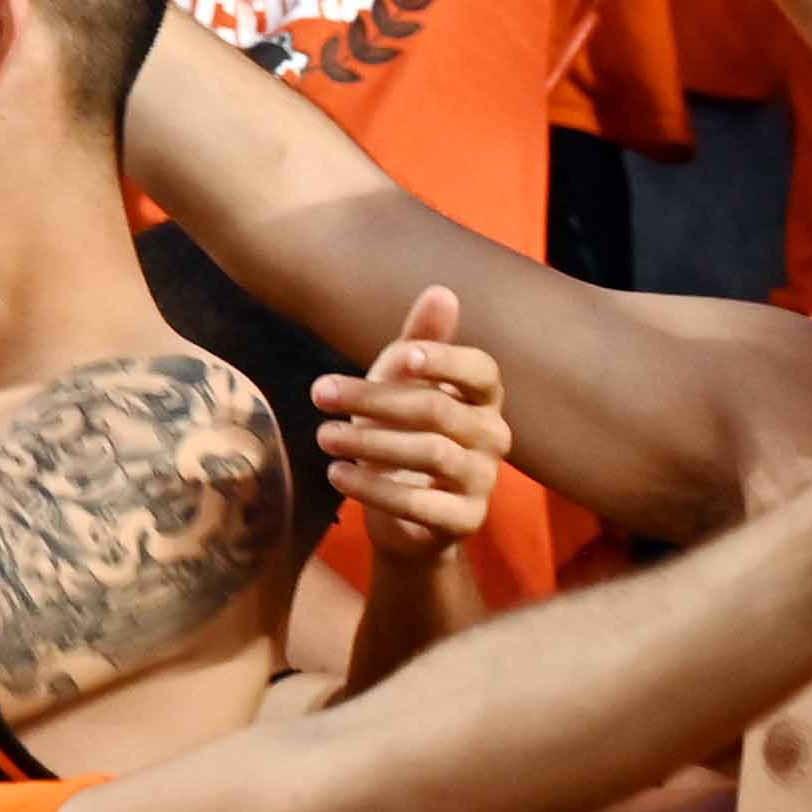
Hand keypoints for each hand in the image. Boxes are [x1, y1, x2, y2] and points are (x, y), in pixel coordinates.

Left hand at [316, 288, 510, 569]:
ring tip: (323, 435)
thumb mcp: (402, 384)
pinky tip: (336, 474)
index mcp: (484, 396)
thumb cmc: (402, 431)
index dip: (444, 360)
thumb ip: (417, 342)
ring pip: (430, 454)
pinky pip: (421, 505)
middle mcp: (493, 436)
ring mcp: (483, 481)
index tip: (400, 357)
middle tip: (318, 393)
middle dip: (373, 399)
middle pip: (437, 410)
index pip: (481, 369)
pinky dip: (374, 488)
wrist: (404, 513)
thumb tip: (442, 291)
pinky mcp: (464, 521)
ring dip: (368, 442)